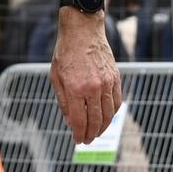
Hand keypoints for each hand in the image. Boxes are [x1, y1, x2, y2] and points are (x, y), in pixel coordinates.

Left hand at [50, 11, 122, 143]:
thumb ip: (63, 101)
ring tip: (97, 133)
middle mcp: (92, 88)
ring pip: (108, 114)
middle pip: (95, 121)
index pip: (79, 121)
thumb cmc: (66, 52)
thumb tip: (70, 122)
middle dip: (91, 134)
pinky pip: (116, 101)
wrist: (83, 30)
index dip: (79, 134)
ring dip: (103, 127)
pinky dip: (112, 113)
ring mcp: (106, 83)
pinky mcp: (115, 78)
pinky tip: (106, 118)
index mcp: (75, 88)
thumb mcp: (56, 77)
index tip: (78, 140)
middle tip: (87, 140)